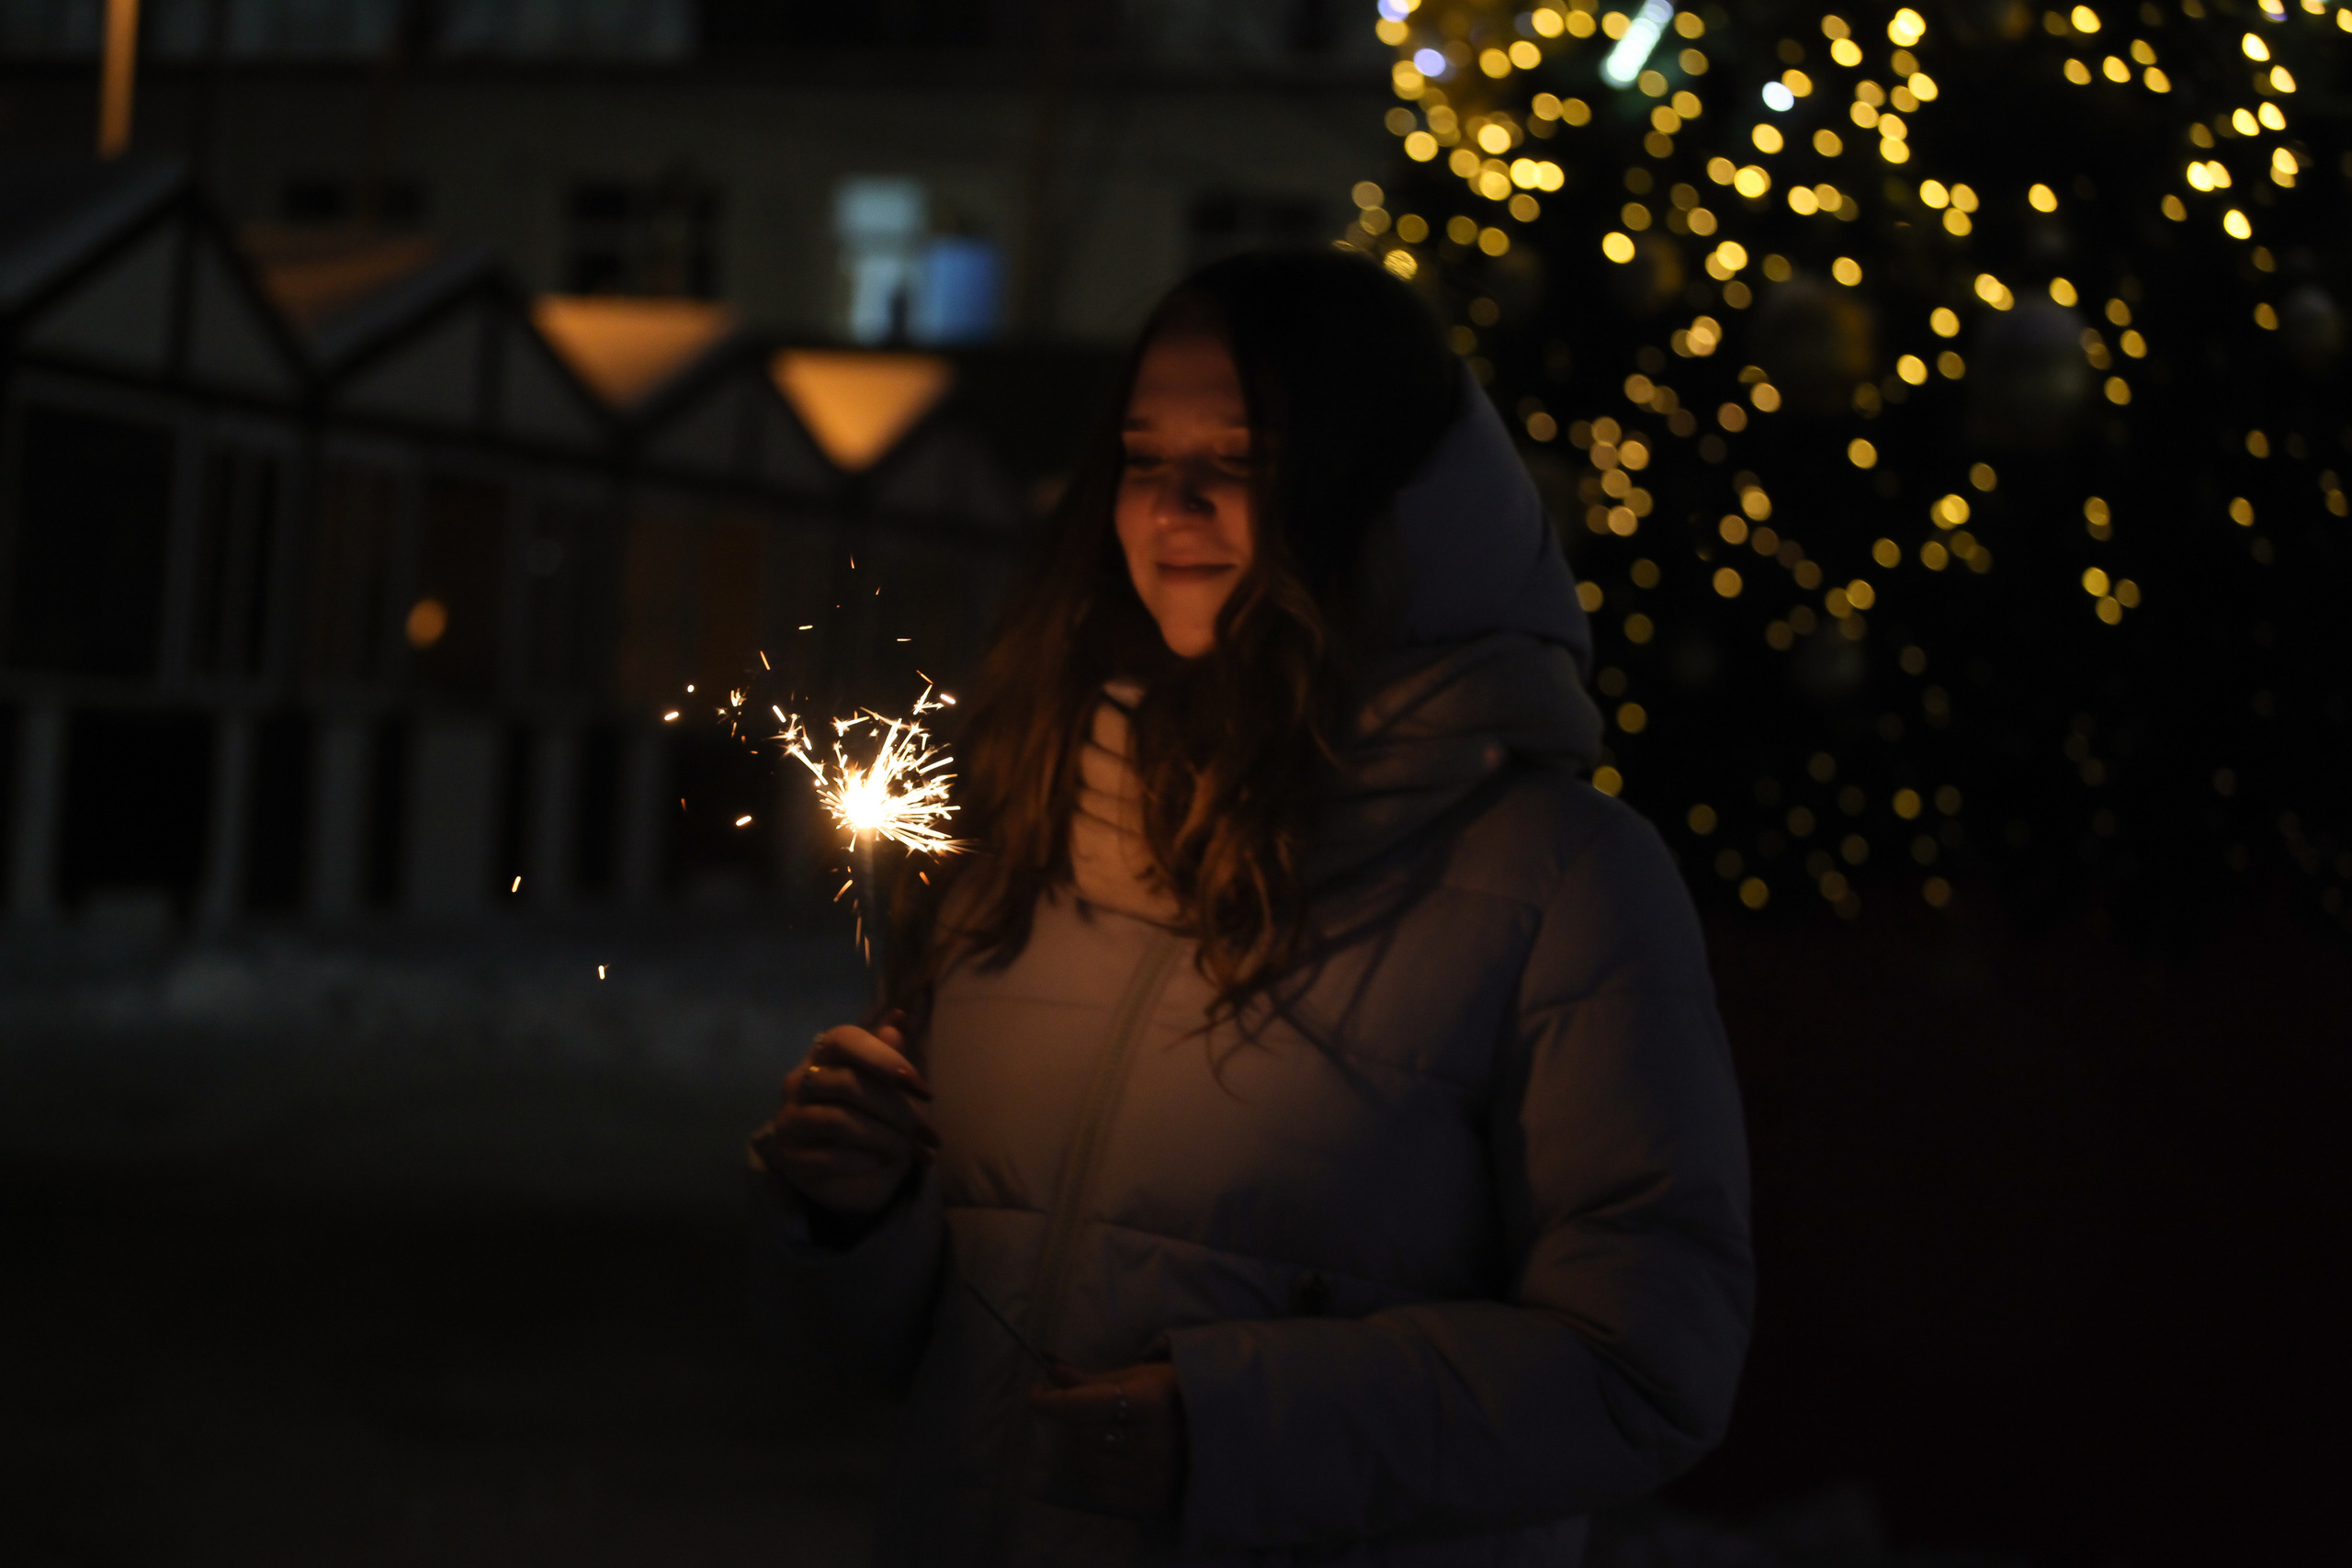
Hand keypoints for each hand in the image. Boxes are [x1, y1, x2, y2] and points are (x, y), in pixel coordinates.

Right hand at [751, 1011, 937, 1217]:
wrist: (842, 1168)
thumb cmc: (867, 1113)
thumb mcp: (882, 1084)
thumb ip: (888, 1055)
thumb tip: (898, 1016)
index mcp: (822, 1053)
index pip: (843, 1039)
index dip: (884, 1058)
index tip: (924, 1090)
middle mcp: (798, 1081)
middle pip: (848, 1084)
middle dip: (897, 1110)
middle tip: (929, 1134)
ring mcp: (790, 1120)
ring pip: (840, 1121)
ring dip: (886, 1138)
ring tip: (913, 1152)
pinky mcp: (791, 1158)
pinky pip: (830, 1157)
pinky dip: (866, 1161)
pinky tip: (885, 1164)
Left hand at [1028, 1360, 1186, 1522]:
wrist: (1222, 1433)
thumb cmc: (1176, 1395)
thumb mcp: (1140, 1377)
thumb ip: (1093, 1380)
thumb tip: (1050, 1369)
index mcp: (1153, 1403)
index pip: (1083, 1405)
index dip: (1051, 1401)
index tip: (1036, 1394)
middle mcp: (1155, 1444)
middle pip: (1081, 1433)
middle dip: (1071, 1419)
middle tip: (1082, 1409)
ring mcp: (1154, 1478)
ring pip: (1085, 1463)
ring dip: (1080, 1446)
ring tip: (1100, 1432)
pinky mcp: (1152, 1502)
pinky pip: (1097, 1490)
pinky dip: (1091, 1473)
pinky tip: (1107, 1458)